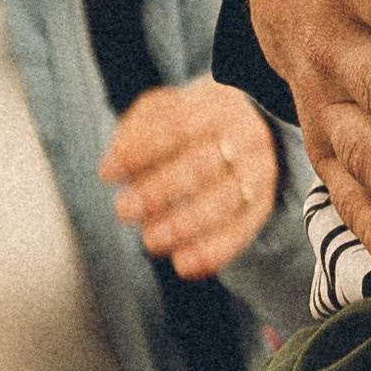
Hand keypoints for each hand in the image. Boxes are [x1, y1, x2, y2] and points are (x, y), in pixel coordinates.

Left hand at [101, 79, 280, 278]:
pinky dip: (213, 252)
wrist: (244, 130)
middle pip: (202, 164)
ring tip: (151, 240)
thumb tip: (113, 164)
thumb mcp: (165, 109)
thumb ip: (136, 128)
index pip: (178, 125)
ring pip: (224, 200)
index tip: (108, 173)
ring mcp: (258, 170)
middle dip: (159, 191)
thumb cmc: (192, 122)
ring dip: (184, 225)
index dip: (140, 151)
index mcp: (216, 104)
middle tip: (124, 210)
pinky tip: (184, 265)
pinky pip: (242, 231)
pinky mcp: (262, 204)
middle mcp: (244, 135)